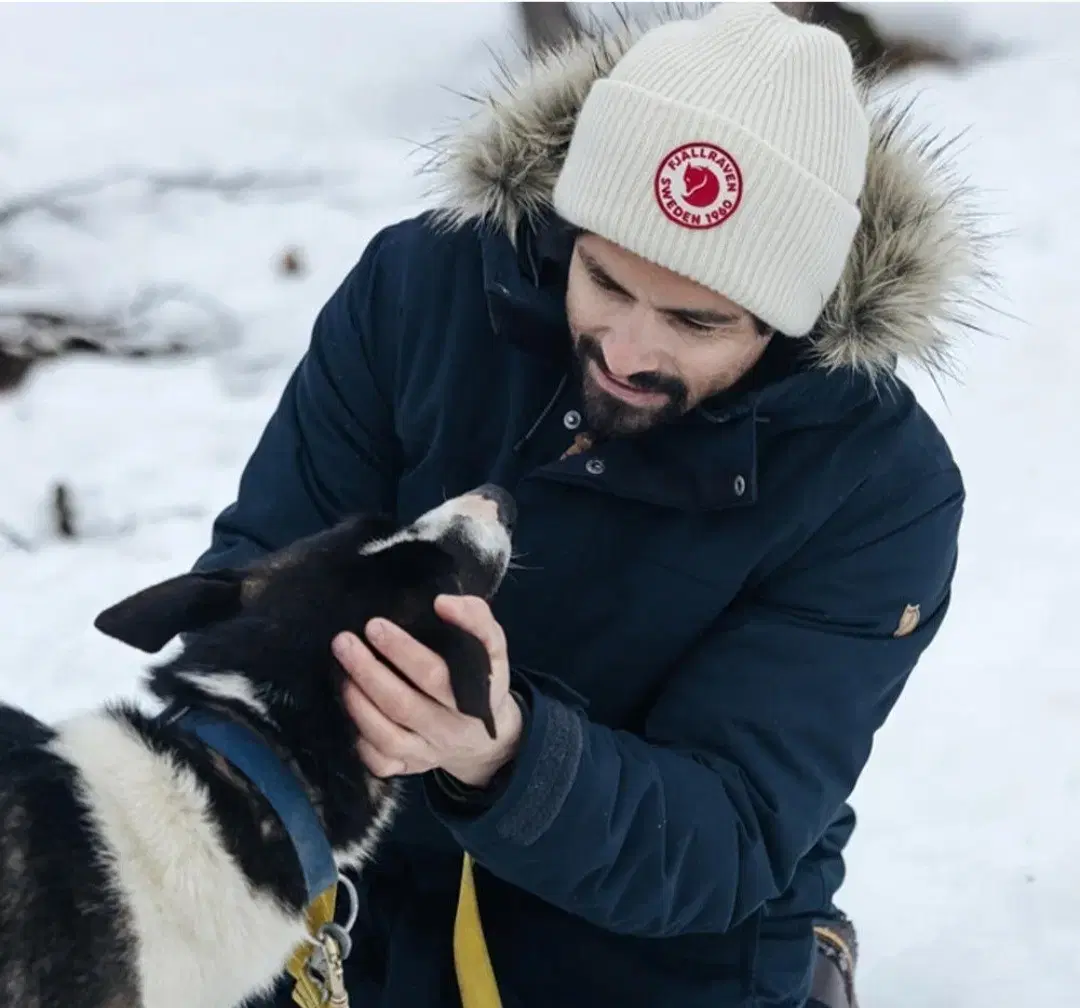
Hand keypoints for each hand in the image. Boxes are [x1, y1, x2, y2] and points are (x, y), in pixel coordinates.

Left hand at [336, 595, 522, 787]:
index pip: (436, 676)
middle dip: (368, 671)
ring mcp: (429, 752)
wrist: (485, 738)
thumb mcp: (492, 646)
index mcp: (475, 697)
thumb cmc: (481, 678)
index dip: (404, 651)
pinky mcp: (410, 767)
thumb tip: (443, 603)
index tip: (374, 625)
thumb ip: (475, 618)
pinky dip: (360, 741)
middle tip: (343, 642)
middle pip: (404, 705)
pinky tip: (347, 712)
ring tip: (340, 673)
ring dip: (358, 704)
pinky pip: (382, 763)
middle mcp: (450, 729)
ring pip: (388, 736)